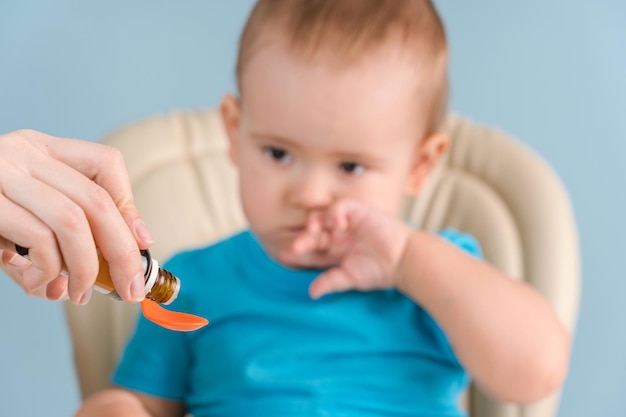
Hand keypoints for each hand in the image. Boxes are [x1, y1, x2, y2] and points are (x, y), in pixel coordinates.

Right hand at [0, 129, 152, 303]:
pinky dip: (48, 270)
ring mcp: (0, 172)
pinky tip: (40, 283)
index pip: (105, 162)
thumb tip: (110, 273)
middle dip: (123, 254)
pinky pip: (37, 238)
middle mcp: (23, 152)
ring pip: (72, 222)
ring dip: (85, 269)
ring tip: (78, 294)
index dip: (130, 205)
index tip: (142, 243)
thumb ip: (63, 231)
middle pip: (98, 201)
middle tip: (130, 291)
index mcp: (42, 149)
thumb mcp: (25, 213)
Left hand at [279, 199, 411, 298]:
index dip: (298, 253)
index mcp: (335, 250)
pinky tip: (337, 226)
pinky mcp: (359, 212)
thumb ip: (330, 282)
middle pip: (314, 232)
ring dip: (314, 224)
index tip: (283, 257)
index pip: (311, 249)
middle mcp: (339, 235)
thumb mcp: (350, 278)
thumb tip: (311, 293)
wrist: (403, 261)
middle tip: (296, 247)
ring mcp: (348, 222)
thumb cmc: (380, 271)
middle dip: (303, 239)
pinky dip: (335, 214)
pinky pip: (340, 207)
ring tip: (313, 234)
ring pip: (322, 216)